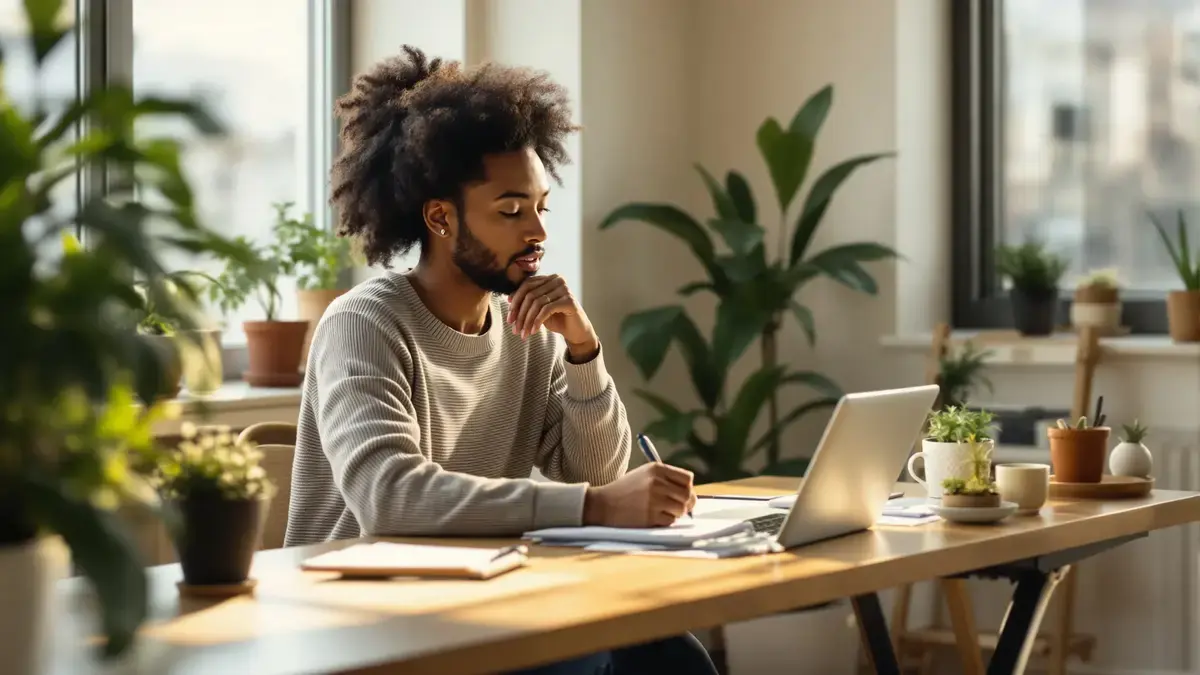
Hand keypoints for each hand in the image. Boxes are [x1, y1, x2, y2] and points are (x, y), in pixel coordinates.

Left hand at [507, 275, 597, 355]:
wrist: (576, 331)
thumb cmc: (557, 319)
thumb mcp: (538, 309)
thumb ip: (527, 301)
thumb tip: (508, 298)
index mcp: (549, 278)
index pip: (527, 285)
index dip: (516, 300)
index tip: (509, 317)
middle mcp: (557, 280)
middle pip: (530, 295)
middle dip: (520, 314)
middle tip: (514, 329)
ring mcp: (564, 289)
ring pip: (537, 303)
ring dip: (527, 320)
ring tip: (523, 333)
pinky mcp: (569, 300)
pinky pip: (547, 309)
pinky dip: (537, 321)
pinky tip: (533, 331)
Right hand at [582, 462, 696, 527]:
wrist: (604, 504)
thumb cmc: (626, 490)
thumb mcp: (644, 475)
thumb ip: (666, 479)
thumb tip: (690, 494)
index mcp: (657, 469)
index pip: (687, 478)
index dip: (687, 488)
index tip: (682, 494)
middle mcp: (657, 482)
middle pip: (687, 495)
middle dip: (686, 504)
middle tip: (679, 508)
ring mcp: (654, 499)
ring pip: (681, 509)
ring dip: (675, 514)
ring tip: (662, 512)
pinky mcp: (650, 515)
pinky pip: (670, 521)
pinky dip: (665, 522)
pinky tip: (653, 518)